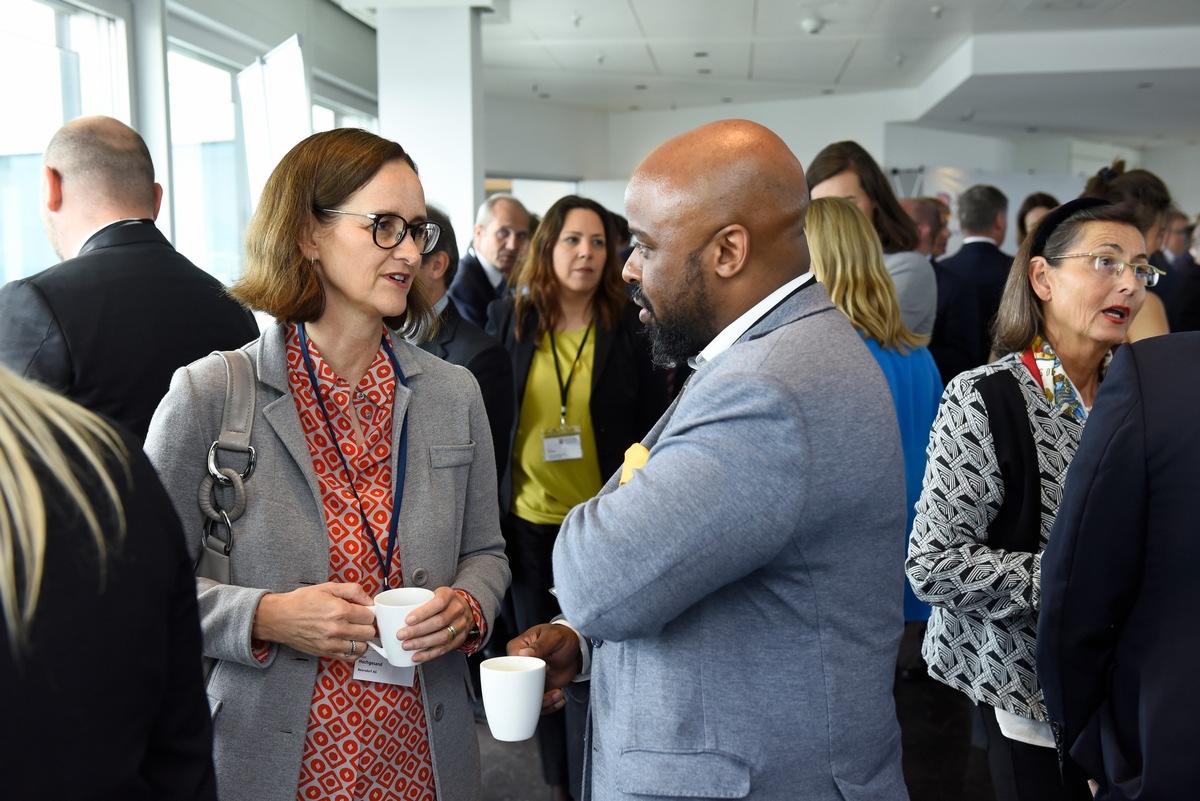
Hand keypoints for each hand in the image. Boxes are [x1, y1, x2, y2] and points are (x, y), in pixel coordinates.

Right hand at [252, 582, 375, 660]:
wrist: (279, 617)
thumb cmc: (302, 601)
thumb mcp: (328, 588)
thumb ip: (353, 591)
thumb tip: (369, 600)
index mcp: (339, 610)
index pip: (369, 616)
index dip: (369, 612)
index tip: (363, 610)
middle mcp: (337, 628)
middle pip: (369, 632)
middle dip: (367, 625)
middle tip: (360, 620)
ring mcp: (331, 643)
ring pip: (362, 647)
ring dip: (362, 639)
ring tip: (355, 631)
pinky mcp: (326, 653)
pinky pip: (350, 658)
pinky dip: (354, 651)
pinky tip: (350, 642)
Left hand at [394, 586, 473, 663]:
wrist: (465, 608)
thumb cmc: (443, 602)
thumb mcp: (433, 594)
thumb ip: (416, 601)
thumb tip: (386, 611)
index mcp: (449, 596)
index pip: (438, 603)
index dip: (422, 612)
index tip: (407, 620)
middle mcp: (457, 610)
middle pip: (439, 622)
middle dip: (418, 630)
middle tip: (401, 635)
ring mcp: (460, 626)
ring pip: (442, 636)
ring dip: (422, 643)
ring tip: (406, 645)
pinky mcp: (459, 639)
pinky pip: (444, 649)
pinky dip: (429, 654)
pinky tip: (416, 656)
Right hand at [508, 623, 581, 714]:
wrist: (576, 647)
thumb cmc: (561, 636)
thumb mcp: (552, 637)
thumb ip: (539, 645)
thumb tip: (523, 653)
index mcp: (517, 650)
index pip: (510, 668)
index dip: (523, 676)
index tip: (542, 674)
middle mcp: (520, 666)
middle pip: (515, 689)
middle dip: (532, 697)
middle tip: (550, 693)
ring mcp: (529, 679)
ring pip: (526, 700)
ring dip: (543, 703)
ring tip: (558, 694)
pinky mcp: (538, 688)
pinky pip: (537, 703)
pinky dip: (549, 706)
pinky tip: (559, 699)